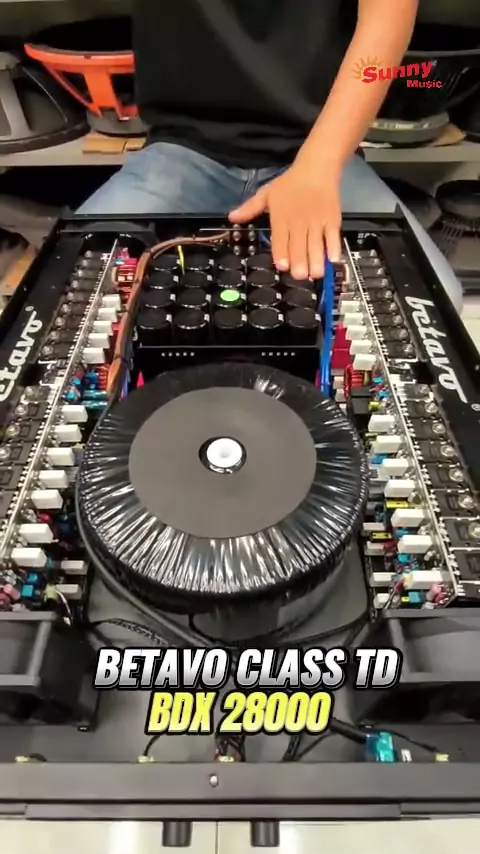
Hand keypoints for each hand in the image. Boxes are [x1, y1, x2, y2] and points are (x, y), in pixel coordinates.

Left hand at [229, 160, 341, 278]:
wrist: (317, 167)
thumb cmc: (290, 183)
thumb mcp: (266, 193)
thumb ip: (250, 208)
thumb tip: (232, 217)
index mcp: (281, 217)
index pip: (281, 238)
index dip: (282, 253)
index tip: (283, 266)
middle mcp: (299, 221)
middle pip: (299, 244)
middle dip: (300, 262)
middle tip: (299, 276)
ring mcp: (317, 222)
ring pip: (316, 244)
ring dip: (316, 260)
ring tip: (315, 274)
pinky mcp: (332, 220)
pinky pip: (333, 237)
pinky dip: (334, 248)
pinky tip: (332, 260)